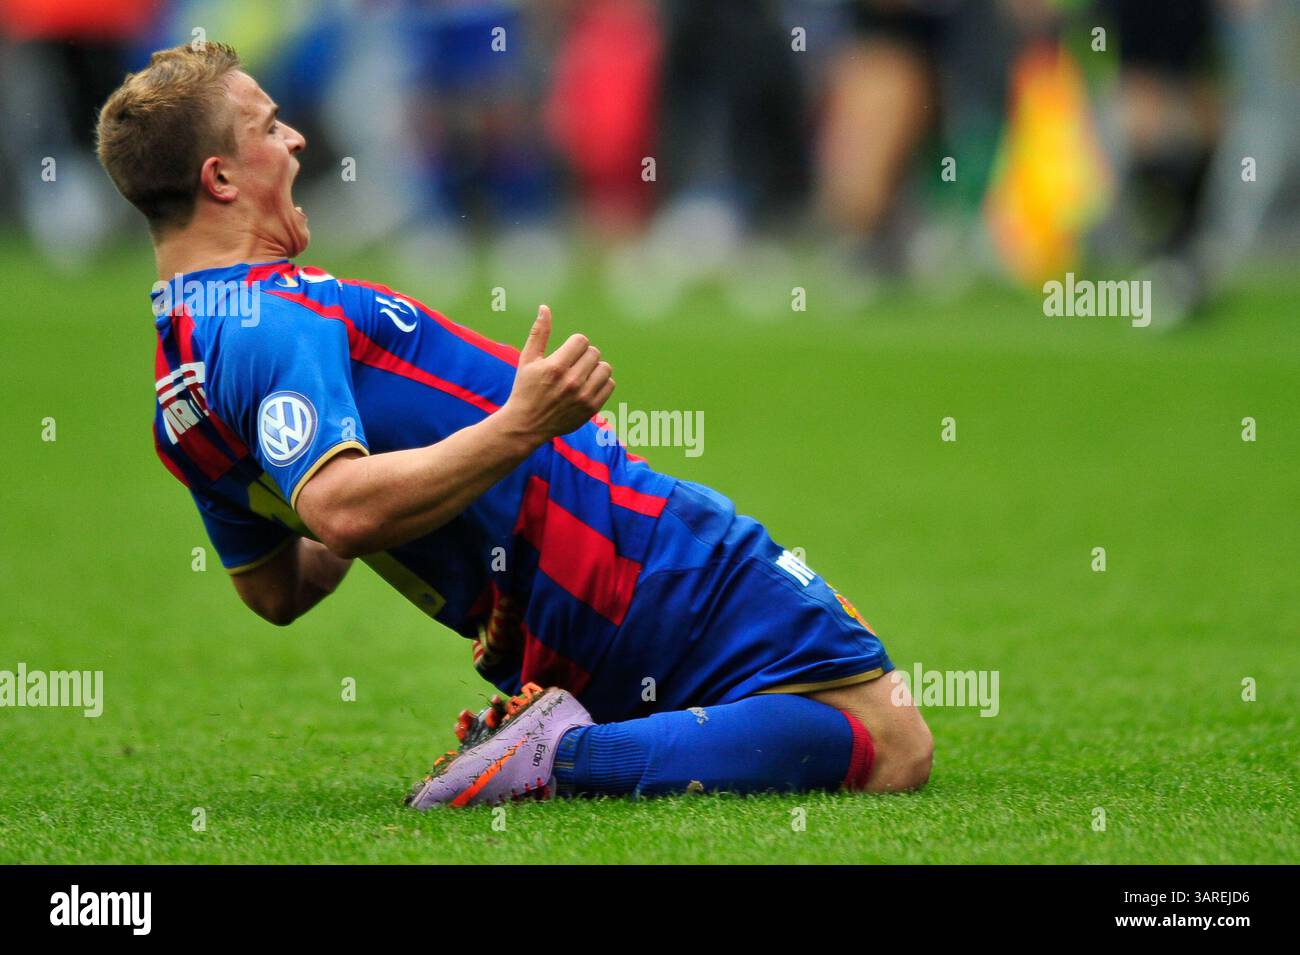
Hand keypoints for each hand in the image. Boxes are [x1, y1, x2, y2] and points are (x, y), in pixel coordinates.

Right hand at [501, 305, 614, 440]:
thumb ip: (539, 333)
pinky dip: (602, 382)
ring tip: (583, 374)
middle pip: (594, 353)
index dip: (575, 344)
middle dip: (584, 355)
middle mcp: (571, 382)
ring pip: (605, 368)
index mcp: (555, 367)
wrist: (526, 425)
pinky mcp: (591, 409)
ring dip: (596, 367)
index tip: (567, 353)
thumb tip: (545, 308)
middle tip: (572, 365)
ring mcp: (583, 397)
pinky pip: (610, 385)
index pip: (581, 341)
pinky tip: (588, 385)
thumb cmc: (525, 388)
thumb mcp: (528, 360)